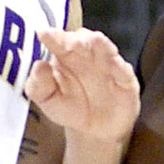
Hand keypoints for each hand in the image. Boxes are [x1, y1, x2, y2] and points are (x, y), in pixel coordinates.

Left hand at [26, 27, 139, 146]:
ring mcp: (107, 65)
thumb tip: (38, 66)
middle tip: (72, 42)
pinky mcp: (125, 79)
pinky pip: (124, 72)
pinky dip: (121, 67)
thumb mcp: (48, 100)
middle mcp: (86, 56)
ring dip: (101, 45)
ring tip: (96, 40)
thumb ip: (38, 85)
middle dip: (78, 39)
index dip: (53, 37)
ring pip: (105, 50)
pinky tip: (116, 65)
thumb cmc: (70, 108)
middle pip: (83, 41)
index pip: (58, 42)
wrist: (94, 130)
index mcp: (64, 56)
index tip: (44, 33)